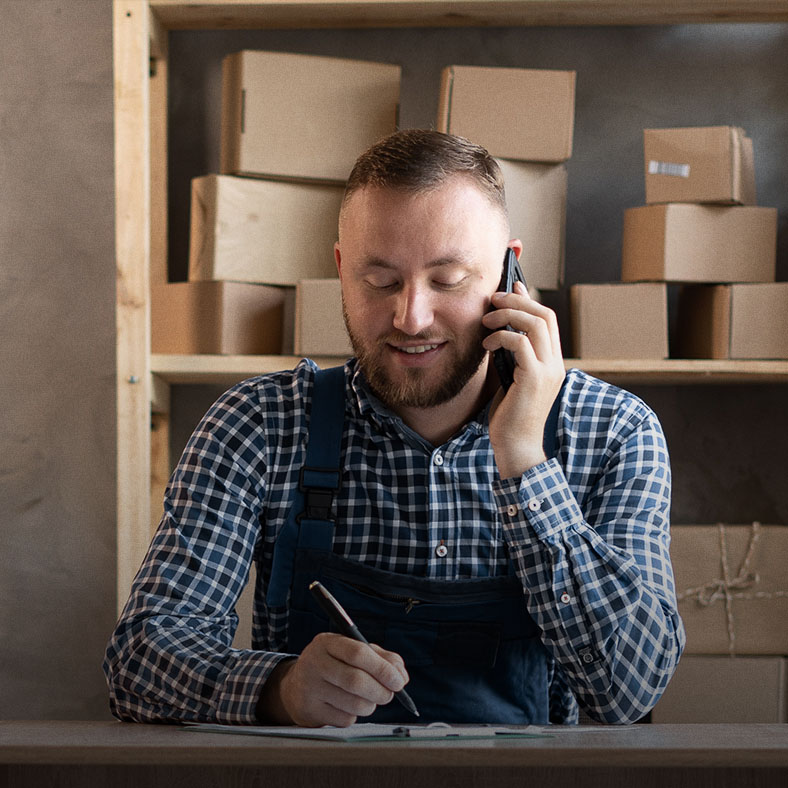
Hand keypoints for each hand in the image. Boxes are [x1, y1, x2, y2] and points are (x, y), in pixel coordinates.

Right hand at [259, 632, 408, 726]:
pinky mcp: (309, 711)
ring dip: (371, 705)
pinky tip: (348, 706)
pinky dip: (355, 715)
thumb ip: (382, 658)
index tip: (399, 681)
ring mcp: (309, 688)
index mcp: (327, 642)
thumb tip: (402, 677)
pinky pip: (344, 719)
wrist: (295, 686)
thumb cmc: (334, 665)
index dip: (383, 668)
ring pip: (354, 704)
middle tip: (390, 695)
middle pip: (356, 681)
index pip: (358, 653)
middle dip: (381, 691)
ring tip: (369, 699)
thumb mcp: (353, 652)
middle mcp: (315, 662)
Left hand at [481, 281, 564, 479]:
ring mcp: (548, 371)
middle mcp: (556, 364)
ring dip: (508, 315)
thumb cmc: (509, 417)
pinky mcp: (535, 379)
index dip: (529, 299)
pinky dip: (502, 337)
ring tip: (487, 319)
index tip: (511, 286)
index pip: (548, 320)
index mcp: (552, 363)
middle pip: (544, 315)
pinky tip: (486, 345)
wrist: (516, 447)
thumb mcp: (510, 379)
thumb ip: (510, 357)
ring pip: (536, 324)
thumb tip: (498, 332)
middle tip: (493, 297)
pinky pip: (521, 344)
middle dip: (518, 300)